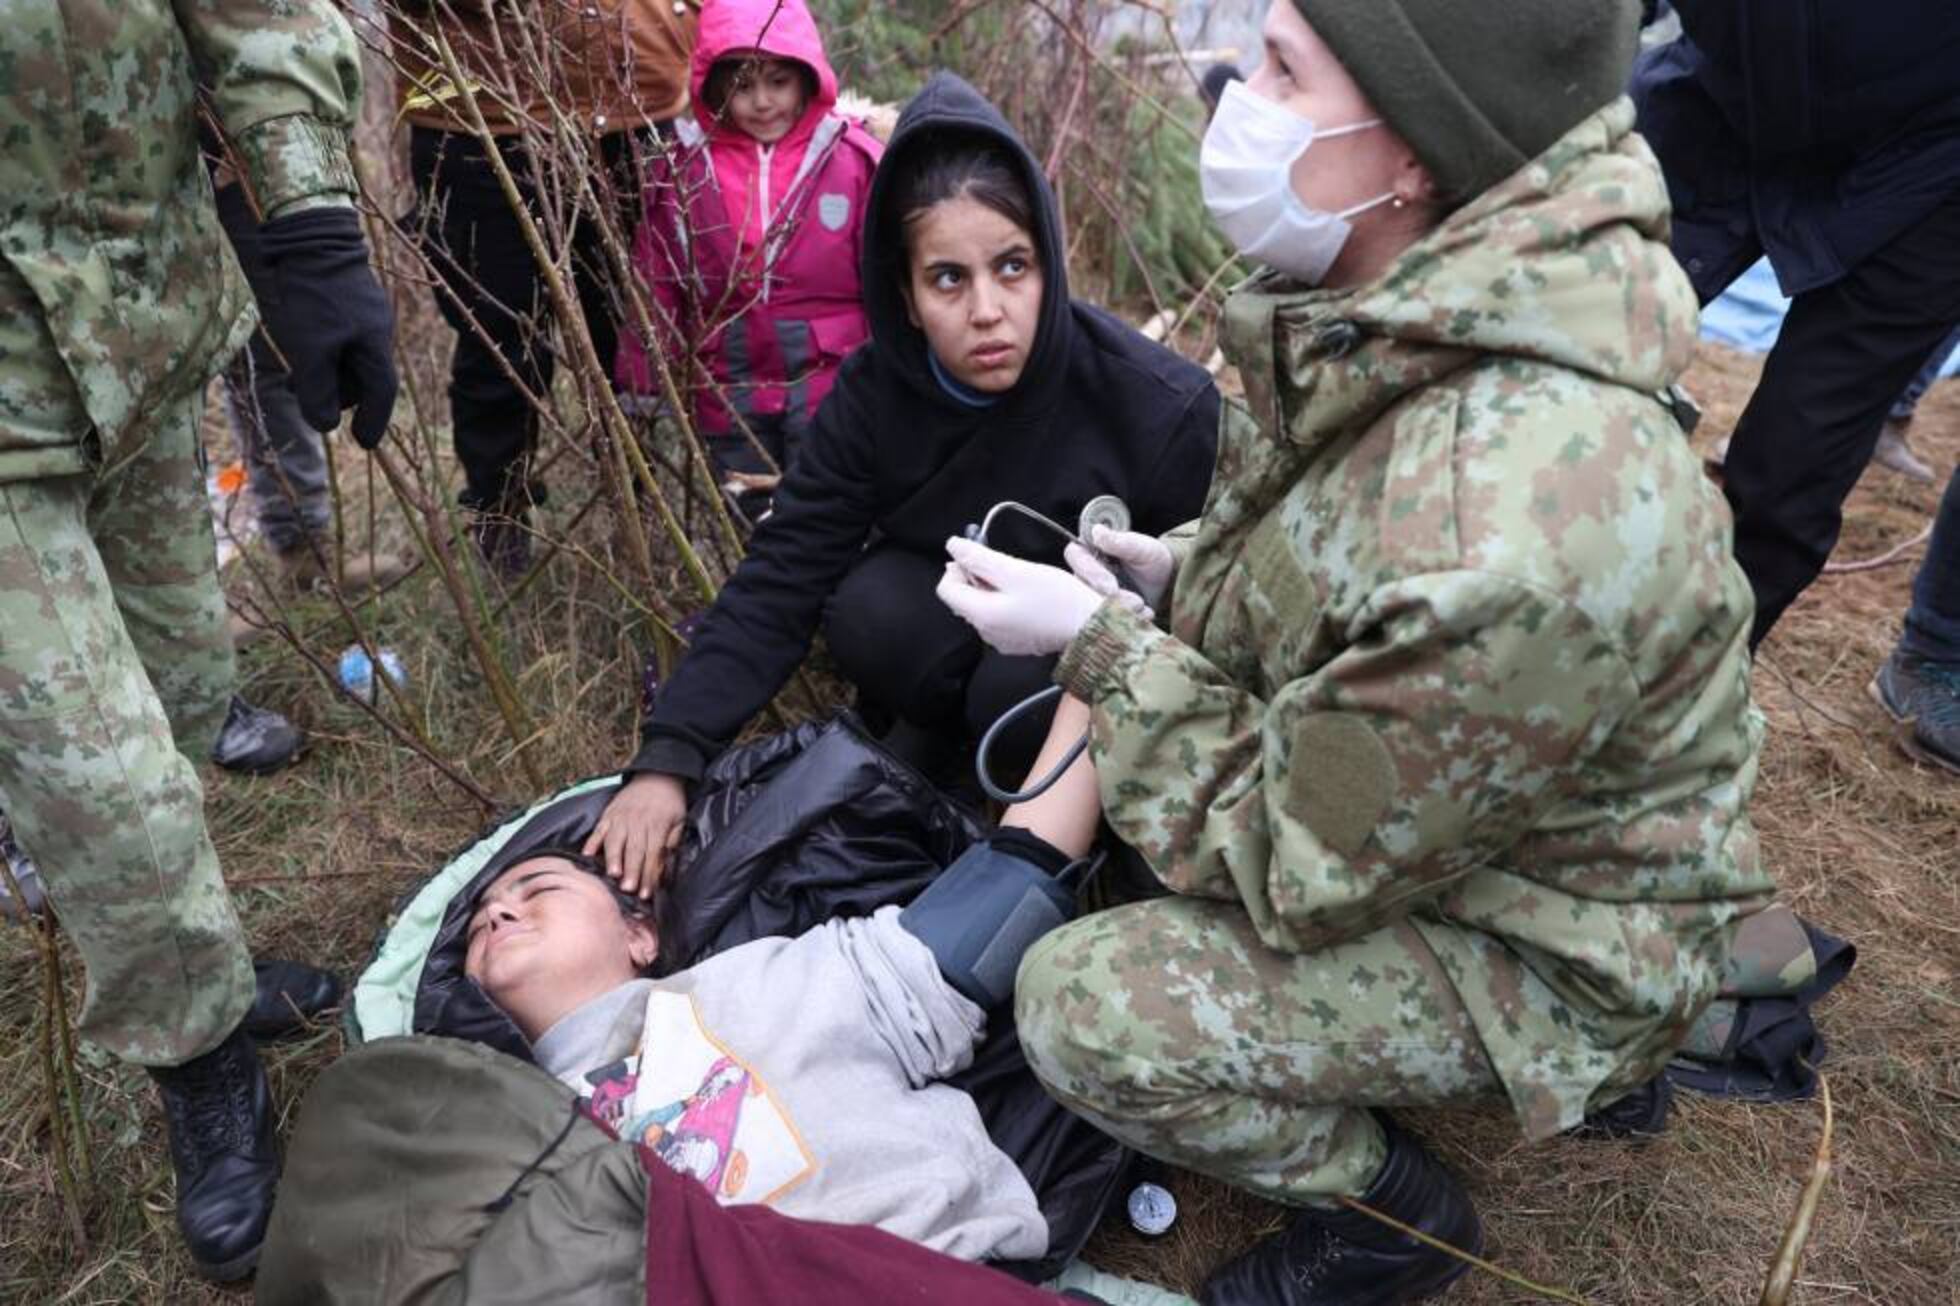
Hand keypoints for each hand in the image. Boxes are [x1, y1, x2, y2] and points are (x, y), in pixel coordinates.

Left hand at [257, 207, 398, 448]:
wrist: (311, 235)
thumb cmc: (313, 296)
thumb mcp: (310, 349)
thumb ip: (317, 390)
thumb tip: (324, 425)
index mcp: (375, 346)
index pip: (381, 393)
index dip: (373, 421)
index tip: (364, 444)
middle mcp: (376, 331)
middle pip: (365, 378)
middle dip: (342, 396)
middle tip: (312, 404)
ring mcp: (364, 314)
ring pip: (350, 358)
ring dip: (329, 374)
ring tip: (297, 377)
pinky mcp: (348, 300)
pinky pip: (342, 338)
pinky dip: (325, 353)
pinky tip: (301, 348)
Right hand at [582, 772, 687, 897]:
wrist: (658, 775)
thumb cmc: (670, 803)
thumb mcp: (680, 820)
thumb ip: (673, 842)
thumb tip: (666, 866)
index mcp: (657, 825)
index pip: (653, 854)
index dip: (649, 875)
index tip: (646, 893)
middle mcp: (638, 822)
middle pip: (634, 850)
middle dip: (631, 871)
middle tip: (628, 889)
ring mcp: (621, 817)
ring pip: (615, 840)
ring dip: (613, 858)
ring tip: (611, 874)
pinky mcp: (608, 813)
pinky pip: (598, 829)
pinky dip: (592, 842)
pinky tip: (587, 855)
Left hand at [939, 537, 1110, 656]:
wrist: (1092, 629)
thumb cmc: (1057, 598)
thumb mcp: (1016, 571)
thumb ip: (980, 559)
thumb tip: (953, 546)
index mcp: (981, 615)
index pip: (946, 588)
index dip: (957, 566)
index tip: (979, 554)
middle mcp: (985, 632)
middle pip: (963, 598)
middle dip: (975, 576)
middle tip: (1003, 564)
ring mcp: (1001, 640)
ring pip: (981, 607)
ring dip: (991, 588)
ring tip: (1019, 579)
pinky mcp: (1017, 642)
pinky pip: (999, 618)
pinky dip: (1005, 602)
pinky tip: (1027, 596)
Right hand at [1085, 525, 1176, 610]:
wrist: (1165, 583)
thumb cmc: (1151, 558)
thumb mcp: (1142, 548)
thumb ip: (1120, 541)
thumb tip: (1097, 531)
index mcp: (1089, 550)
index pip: (1076, 556)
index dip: (1091, 573)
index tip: (1112, 587)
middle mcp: (1082, 573)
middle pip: (1081, 588)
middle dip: (1109, 599)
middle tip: (1136, 602)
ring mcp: (1088, 594)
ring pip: (1092, 607)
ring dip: (1120, 610)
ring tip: (1143, 606)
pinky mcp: (1097, 612)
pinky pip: (1102, 619)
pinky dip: (1126, 619)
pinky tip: (1144, 614)